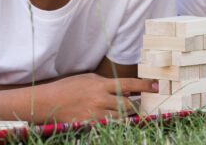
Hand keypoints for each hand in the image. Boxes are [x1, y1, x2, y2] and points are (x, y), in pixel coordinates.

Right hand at [42, 73, 156, 121]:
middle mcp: (101, 99)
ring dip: (124, 116)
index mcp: (101, 85)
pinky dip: (113, 124)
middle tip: (133, 106)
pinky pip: (109, 126)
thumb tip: (125, 88)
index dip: (145, 85)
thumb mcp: (88, 79)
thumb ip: (107, 83)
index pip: (129, 84)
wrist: (48, 102)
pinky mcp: (90, 124)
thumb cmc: (68, 87)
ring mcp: (96, 114)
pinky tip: (111, 121)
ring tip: (120, 113)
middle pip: (128, 105)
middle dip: (133, 106)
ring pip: (121, 118)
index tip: (157, 86)